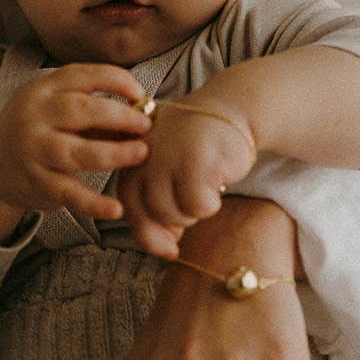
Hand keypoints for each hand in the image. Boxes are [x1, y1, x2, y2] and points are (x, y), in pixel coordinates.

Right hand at [0, 63, 152, 241]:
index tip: (140, 93)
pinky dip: (94, 203)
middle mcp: (34, 116)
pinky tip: (117, 208)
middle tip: (146, 125)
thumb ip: (91, 106)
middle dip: (118, 116)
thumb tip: (143, 112)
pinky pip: (69, 193)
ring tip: (141, 153)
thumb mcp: (53, 105)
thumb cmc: (38, 128)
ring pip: (75, 152)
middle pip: (79, 110)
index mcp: (42, 89)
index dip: (115, 81)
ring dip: (113, 153)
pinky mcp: (37, 183)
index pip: (80, 76)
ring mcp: (34, 150)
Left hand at [118, 102, 255, 258]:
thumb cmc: (196, 145)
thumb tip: (164, 247)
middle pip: (149, 214)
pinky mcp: (195, 160)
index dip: (147, 232)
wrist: (230, 110)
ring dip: (193, 213)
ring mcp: (167, 156)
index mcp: (130, 154)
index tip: (170, 250)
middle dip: (174, 224)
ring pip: (173, 213)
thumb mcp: (166, 167)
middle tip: (193, 208)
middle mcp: (142, 154)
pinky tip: (218, 182)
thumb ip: (157, 199)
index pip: (129, 204)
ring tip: (205, 188)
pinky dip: (211, 204)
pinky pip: (198, 206)